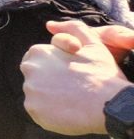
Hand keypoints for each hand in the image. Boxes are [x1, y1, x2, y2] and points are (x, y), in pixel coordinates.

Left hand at [22, 20, 133, 137]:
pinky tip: (67, 112)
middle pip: (35, 77)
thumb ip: (73, 29)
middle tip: (71, 88)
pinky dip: (49, 113)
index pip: (38, 60)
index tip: (69, 75)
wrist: (110, 103)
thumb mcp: (92, 43)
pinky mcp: (33, 110)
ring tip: (72, 100)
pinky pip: (38, 111)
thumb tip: (50, 24)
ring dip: (50, 98)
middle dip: (49, 82)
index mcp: (38, 51)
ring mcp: (30, 90)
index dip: (55, 68)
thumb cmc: (102, 73)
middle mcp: (29, 69)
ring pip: (37, 95)